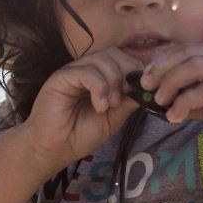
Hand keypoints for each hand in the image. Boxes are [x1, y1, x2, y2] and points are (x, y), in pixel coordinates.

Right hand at [23, 48, 142, 168]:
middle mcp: (88, 70)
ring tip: (110, 105)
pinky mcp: (61, 77)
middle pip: (114, 53)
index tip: (141, 91)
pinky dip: (99, 87)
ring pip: (101, 59)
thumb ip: (128, 101)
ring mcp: (74, 71)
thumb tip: (148, 89)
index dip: (136, 70)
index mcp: (101, 77)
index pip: (123, 59)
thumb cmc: (80, 135)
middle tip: (125, 97)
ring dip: (113, 81)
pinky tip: (100, 106)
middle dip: (126, 72)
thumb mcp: (114, 118)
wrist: (54, 149)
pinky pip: (85, 71)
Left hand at [140, 43, 202, 152]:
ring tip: (158, 100)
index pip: (190, 48)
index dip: (164, 59)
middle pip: (189, 54)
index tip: (146, 75)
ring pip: (196, 67)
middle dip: (162, 68)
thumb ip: (195, 100)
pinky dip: (185, 102)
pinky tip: (174, 115)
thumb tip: (165, 104)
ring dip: (171, 83)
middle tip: (145, 85)